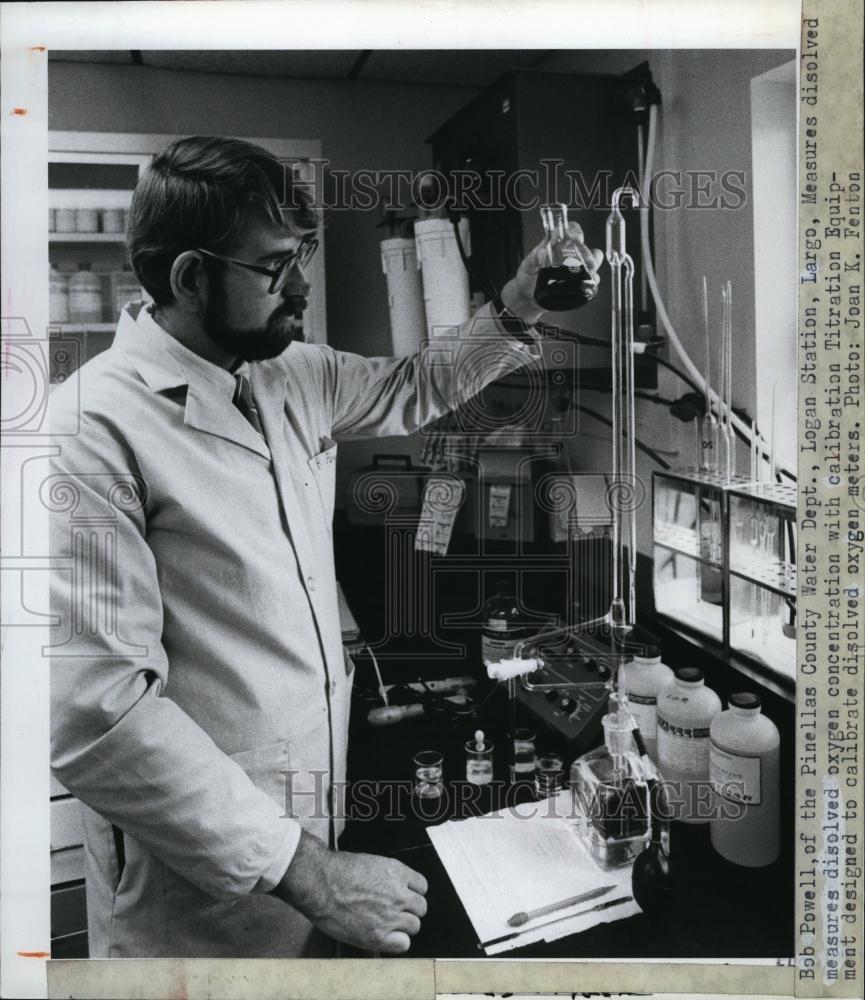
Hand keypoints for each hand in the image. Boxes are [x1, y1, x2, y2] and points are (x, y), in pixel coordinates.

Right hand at [272, 830, 427, 953]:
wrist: (319, 882)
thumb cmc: (336, 870)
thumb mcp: (369, 863)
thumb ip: (385, 876)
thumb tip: (388, 885)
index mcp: (396, 872)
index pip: (422, 886)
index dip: (412, 893)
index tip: (406, 897)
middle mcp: (398, 894)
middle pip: (421, 908)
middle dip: (410, 910)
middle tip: (396, 913)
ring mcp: (390, 916)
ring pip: (414, 926)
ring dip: (403, 926)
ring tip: (388, 925)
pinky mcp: (378, 936)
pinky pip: (403, 944)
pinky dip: (397, 942)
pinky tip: (385, 937)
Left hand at [501, 222, 603, 322]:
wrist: (526, 298)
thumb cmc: (526, 278)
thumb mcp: (528, 264)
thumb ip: (534, 257)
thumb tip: (541, 252)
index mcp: (556, 246)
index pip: (570, 231)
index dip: (576, 232)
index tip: (577, 239)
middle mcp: (567, 256)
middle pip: (585, 247)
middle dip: (588, 252)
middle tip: (585, 260)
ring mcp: (573, 269)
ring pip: (592, 262)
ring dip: (593, 265)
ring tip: (588, 270)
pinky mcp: (576, 282)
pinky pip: (590, 279)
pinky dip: (593, 279)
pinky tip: (587, 281)